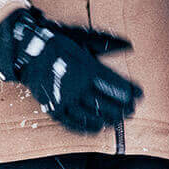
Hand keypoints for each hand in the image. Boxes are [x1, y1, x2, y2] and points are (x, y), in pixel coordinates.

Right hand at [0, 9, 143, 134]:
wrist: (28, 52)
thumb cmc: (59, 44)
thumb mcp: (83, 40)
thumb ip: (107, 44)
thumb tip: (130, 45)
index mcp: (86, 68)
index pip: (115, 86)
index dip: (129, 92)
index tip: (140, 94)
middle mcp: (77, 86)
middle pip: (107, 103)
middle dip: (122, 108)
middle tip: (131, 110)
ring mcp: (65, 99)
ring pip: (92, 116)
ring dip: (108, 120)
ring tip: (118, 120)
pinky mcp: (54, 108)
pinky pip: (73, 123)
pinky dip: (87, 127)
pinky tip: (97, 127)